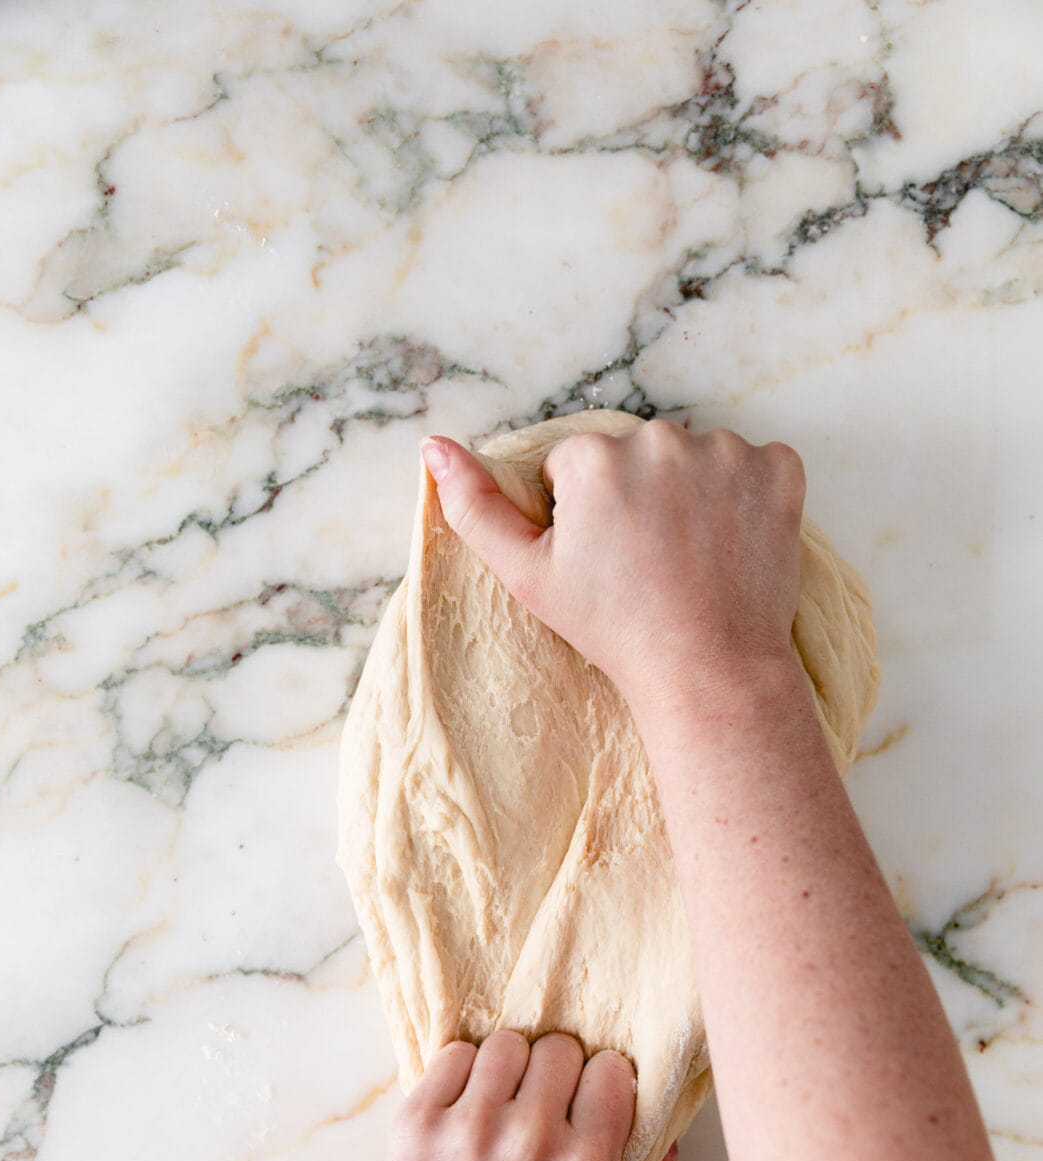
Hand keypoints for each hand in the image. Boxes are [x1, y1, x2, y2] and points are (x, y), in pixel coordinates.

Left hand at [346, 1031, 689, 1160]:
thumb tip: (673, 1139)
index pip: (611, 1070)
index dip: (604, 1081)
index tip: (589, 1101)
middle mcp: (530, 1140)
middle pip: (561, 1048)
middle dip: (558, 1071)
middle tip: (544, 1104)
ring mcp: (469, 1125)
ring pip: (509, 1042)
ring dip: (511, 1066)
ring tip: (504, 1103)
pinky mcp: (420, 1116)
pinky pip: (456, 1052)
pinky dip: (463, 1071)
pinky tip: (467, 1106)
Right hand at [420, 421, 805, 716]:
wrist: (709, 670)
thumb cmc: (614, 629)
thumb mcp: (527, 576)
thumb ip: (474, 507)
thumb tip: (432, 446)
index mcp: (593, 457)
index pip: (577, 468)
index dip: (585, 518)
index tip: (604, 562)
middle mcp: (660, 438)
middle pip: (638, 458)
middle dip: (639, 499)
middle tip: (647, 566)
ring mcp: (727, 451)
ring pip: (695, 461)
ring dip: (693, 497)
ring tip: (690, 560)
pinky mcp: (779, 469)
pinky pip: (756, 467)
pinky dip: (748, 500)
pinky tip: (732, 546)